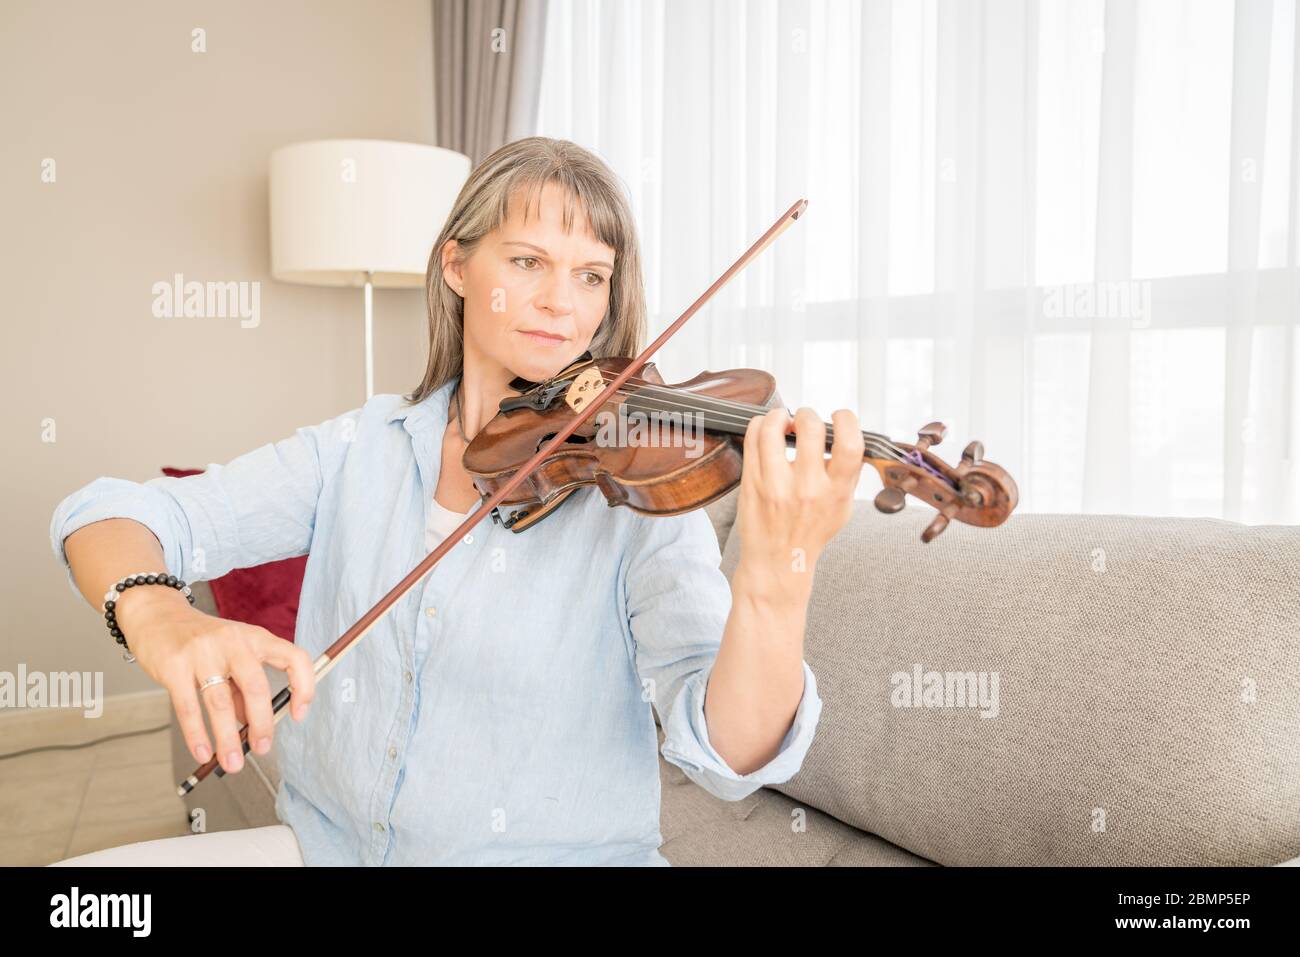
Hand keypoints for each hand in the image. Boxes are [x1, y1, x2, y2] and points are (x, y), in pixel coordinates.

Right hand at [113, 586, 316, 773]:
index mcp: (256, 638)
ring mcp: (203, 653)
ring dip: (229, 738)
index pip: (294, 658)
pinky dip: (197, 735)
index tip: (298, 714)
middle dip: (262, 724)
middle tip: (263, 748)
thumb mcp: (233, 655)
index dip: (304, 687)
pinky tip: (203, 752)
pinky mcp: (174, 666)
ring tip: (233, 763)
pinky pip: (188, 707)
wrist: (159, 616)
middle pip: (256, 686)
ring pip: (221, 702)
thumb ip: (243, 688)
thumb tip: (252, 726)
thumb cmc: (203, 640)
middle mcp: (234, 642)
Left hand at [734, 406, 863, 595]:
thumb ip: (849, 473)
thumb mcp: (842, 507)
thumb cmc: (811, 532)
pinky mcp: (751, 483)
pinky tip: (766, 430)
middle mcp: (806, 487)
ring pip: (772, 428)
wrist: (779, 561)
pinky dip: (760, 424)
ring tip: (782, 420)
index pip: (849, 444)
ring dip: (779, 415)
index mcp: (835, 491)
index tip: (839, 417)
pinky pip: (752, 439)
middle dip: (808, 414)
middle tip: (805, 420)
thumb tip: (848, 435)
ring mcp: (775, 485)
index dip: (846, 420)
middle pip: (810, 427)